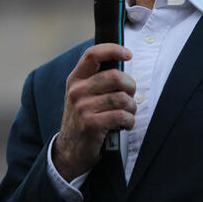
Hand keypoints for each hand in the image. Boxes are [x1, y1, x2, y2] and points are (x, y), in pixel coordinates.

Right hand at [52, 43, 135, 181]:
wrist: (70, 151)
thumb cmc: (84, 118)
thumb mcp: (83, 94)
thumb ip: (97, 78)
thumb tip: (122, 62)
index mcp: (75, 78)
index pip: (93, 54)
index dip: (113, 50)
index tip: (128, 54)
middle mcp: (77, 90)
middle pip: (115, 76)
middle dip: (131, 86)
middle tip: (130, 96)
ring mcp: (82, 107)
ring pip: (122, 97)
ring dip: (132, 106)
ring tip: (128, 112)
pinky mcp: (91, 124)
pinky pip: (121, 115)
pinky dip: (129, 120)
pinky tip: (125, 124)